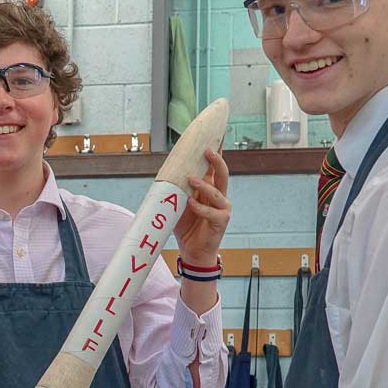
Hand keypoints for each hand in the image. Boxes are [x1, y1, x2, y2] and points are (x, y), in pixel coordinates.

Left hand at [173, 148, 231, 265]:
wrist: (192, 251)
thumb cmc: (186, 226)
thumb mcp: (178, 203)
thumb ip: (176, 189)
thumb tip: (166, 172)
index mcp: (209, 189)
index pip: (213, 167)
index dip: (216, 152)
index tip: (215, 136)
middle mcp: (219, 196)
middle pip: (222, 174)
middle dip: (216, 161)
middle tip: (208, 150)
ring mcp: (222, 209)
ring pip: (217, 192)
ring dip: (204, 185)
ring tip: (191, 179)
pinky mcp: (221, 222)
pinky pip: (211, 212)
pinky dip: (200, 207)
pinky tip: (190, 203)